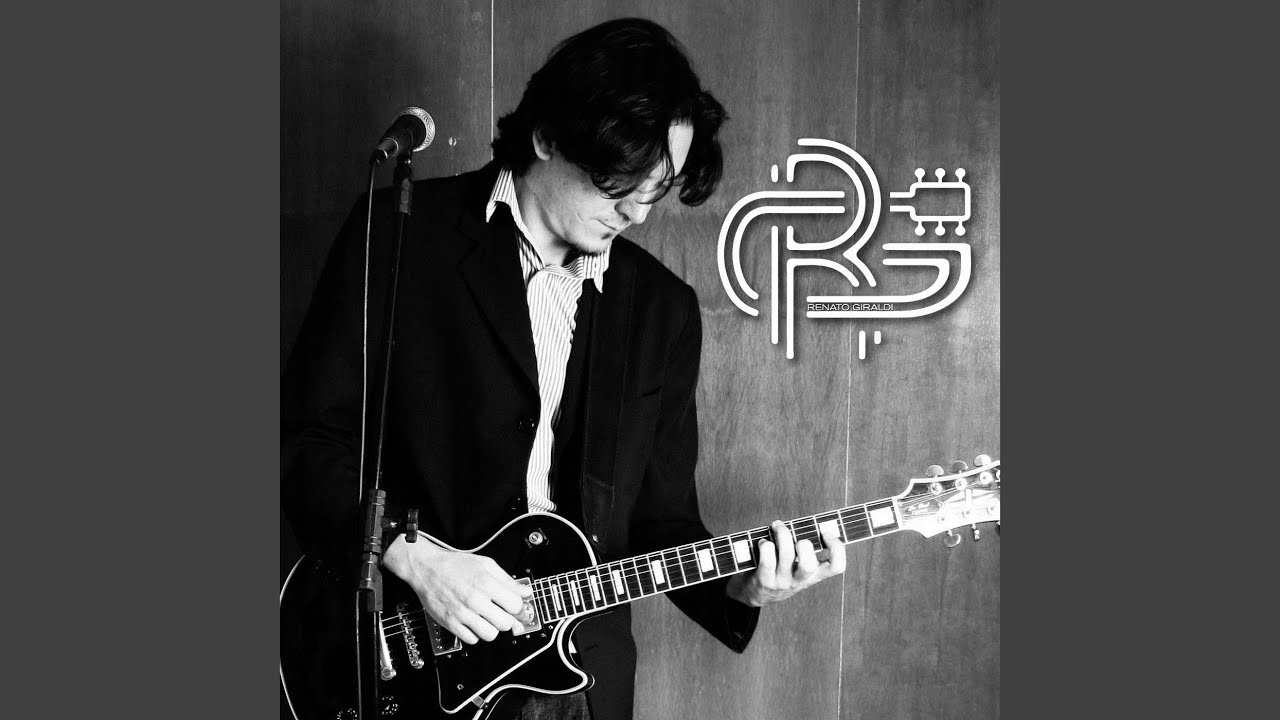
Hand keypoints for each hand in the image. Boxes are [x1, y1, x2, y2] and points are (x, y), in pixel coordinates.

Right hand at [382, 534, 533, 644]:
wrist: (426, 568)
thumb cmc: (455, 565)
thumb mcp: (486, 564)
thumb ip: (507, 580)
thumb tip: (526, 591)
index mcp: (485, 583)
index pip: (515, 605)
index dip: (518, 606)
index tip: (515, 605)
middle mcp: (475, 600)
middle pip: (505, 623)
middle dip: (507, 618)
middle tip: (501, 612)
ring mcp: (462, 613)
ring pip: (490, 634)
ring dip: (492, 628)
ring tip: (487, 618)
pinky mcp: (450, 623)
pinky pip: (472, 639)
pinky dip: (475, 634)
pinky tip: (473, 622)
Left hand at [725, 521, 845, 606]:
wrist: (753, 595)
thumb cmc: (777, 570)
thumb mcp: (795, 567)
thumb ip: (803, 549)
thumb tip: (810, 523)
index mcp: (813, 576)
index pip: (836, 567)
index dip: (837, 548)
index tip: (826, 533)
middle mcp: (799, 581)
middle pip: (809, 564)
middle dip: (804, 544)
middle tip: (797, 536)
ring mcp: (781, 582)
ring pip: (787, 556)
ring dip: (782, 535)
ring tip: (776, 526)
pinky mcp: (764, 581)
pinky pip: (767, 560)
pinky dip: (765, 545)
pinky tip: (763, 542)